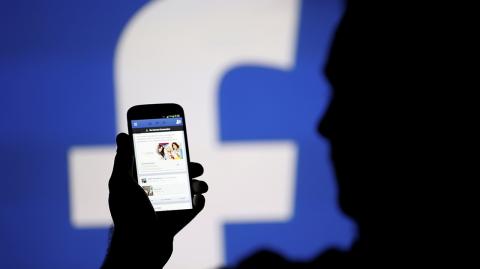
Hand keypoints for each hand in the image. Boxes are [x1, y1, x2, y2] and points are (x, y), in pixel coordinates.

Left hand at [102, 133, 207, 267]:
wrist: (140, 249)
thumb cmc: (127, 216)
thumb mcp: (121, 184)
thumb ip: (123, 159)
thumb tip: (122, 135)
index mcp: (142, 180)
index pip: (156, 159)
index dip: (168, 149)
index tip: (177, 140)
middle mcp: (157, 190)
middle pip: (178, 171)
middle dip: (190, 166)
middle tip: (196, 166)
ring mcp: (170, 204)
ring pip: (189, 188)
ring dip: (199, 183)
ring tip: (199, 186)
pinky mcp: (180, 217)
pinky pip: (195, 206)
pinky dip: (199, 201)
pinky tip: (197, 199)